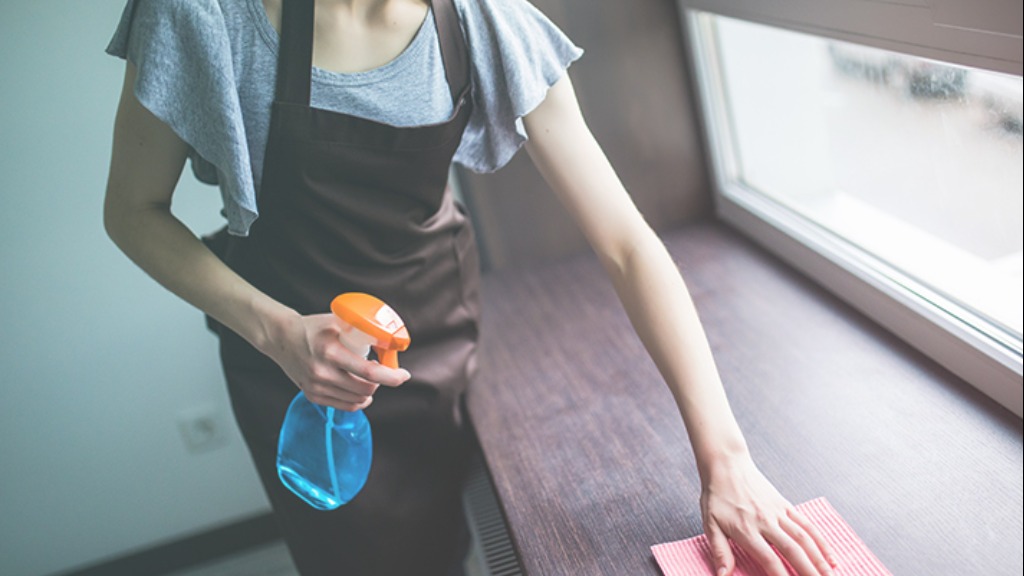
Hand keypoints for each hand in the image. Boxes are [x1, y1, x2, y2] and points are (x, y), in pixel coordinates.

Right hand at [262, 312, 409, 410]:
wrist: (281, 338)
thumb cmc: (312, 328)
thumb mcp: (338, 321)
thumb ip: (362, 328)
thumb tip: (389, 339)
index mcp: (331, 352)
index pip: (369, 372)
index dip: (391, 376)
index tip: (403, 375)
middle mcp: (322, 373)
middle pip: (366, 389)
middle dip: (382, 382)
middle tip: (383, 371)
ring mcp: (317, 387)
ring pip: (358, 400)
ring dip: (370, 391)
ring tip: (369, 377)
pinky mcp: (313, 395)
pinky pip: (345, 406)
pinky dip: (358, 400)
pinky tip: (360, 390)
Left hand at [701, 455, 836, 575]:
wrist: (726, 465)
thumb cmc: (717, 495)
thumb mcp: (709, 523)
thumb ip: (719, 550)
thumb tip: (723, 574)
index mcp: (747, 530)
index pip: (769, 559)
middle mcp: (766, 522)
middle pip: (792, 550)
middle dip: (808, 571)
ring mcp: (778, 513)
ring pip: (804, 538)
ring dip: (819, 559)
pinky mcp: (785, 505)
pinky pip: (807, 525)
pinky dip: (821, 541)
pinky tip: (830, 556)